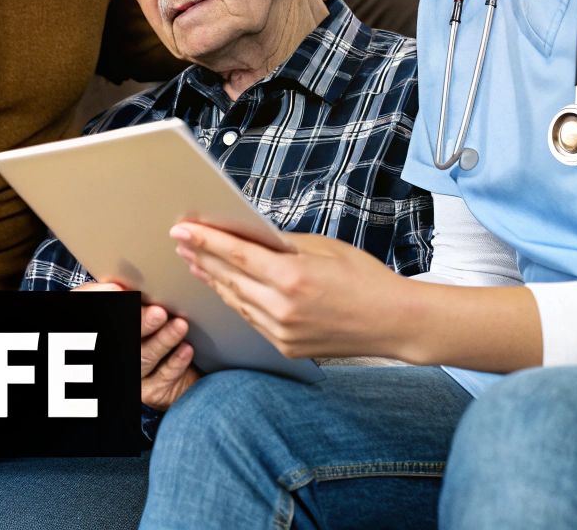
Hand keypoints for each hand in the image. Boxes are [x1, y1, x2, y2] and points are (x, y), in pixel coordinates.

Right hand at [75, 281, 199, 408]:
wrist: (170, 363)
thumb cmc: (146, 325)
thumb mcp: (132, 305)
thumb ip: (119, 295)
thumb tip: (117, 288)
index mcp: (101, 329)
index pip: (98, 313)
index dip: (104, 300)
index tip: (120, 291)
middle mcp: (110, 352)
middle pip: (124, 338)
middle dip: (142, 324)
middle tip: (158, 312)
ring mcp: (130, 373)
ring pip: (144, 358)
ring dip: (163, 341)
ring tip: (180, 325)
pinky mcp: (148, 391)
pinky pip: (162, 377)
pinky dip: (176, 362)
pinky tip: (186, 348)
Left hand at [170, 224, 409, 359]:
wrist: (394, 323)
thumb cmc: (366, 280)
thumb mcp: (326, 248)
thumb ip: (285, 244)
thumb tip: (252, 235)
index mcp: (292, 277)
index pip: (236, 254)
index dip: (205, 240)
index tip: (183, 229)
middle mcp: (282, 308)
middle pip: (229, 278)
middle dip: (202, 258)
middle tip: (182, 242)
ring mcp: (282, 332)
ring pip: (236, 301)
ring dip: (214, 280)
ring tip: (196, 262)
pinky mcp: (286, 347)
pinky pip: (251, 319)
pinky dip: (236, 300)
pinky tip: (226, 287)